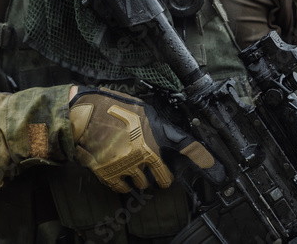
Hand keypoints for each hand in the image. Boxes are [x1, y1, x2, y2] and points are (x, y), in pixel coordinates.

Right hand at [69, 86, 221, 192]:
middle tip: (159, 174)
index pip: (186, 147)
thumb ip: (156, 124)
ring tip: (132, 166)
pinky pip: (124, 189)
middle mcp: (144, 151)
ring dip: (141, 178)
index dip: (203, 159)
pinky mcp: (110, 174)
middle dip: (163, 177)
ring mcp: (127, 165)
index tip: (215, 169)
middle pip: (164, 177)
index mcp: (154, 132)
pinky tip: (120, 172)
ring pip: (144, 184)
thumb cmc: (110, 107)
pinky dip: (124, 184)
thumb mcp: (141, 108)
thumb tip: (167, 137)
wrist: (81, 115)